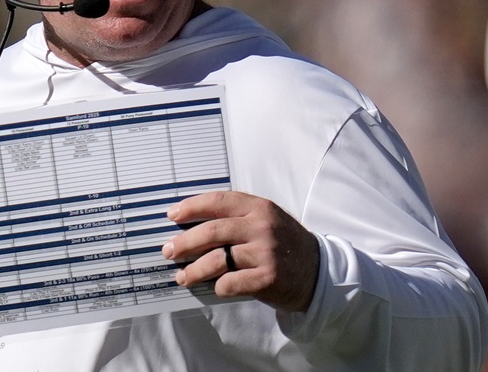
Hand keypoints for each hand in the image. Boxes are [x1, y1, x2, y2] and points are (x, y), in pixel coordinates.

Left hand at [159, 190, 319, 312]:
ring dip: (193, 270)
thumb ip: (235, 217)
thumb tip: (190, 223)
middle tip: (168, 251)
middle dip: (184, 242)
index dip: (191, 207)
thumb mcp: (265, 221)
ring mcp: (266, 253)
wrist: (319, 272)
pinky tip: (214, 287)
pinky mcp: (269, 278)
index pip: (218, 201)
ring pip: (217, 259)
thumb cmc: (283, 245)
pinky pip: (231, 283)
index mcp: (259, 208)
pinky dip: (218, 286)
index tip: (172, 215)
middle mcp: (262, 227)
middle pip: (212, 231)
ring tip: (182, 276)